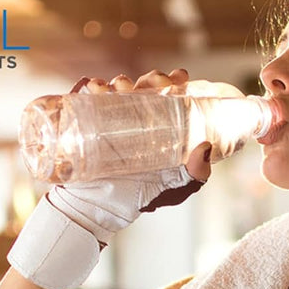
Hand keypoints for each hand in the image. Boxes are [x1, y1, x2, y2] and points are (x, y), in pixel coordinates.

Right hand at [7, 69, 209, 288]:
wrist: (98, 210)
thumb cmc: (138, 197)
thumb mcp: (174, 189)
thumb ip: (195, 175)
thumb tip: (205, 148)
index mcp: (155, 123)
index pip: (167, 94)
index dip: (174, 80)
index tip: (180, 78)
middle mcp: (132, 116)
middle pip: (143, 86)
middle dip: (151, 78)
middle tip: (156, 85)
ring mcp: (106, 117)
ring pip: (114, 87)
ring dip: (119, 81)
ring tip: (120, 88)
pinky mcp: (82, 121)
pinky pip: (82, 95)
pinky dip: (88, 85)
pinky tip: (93, 86)